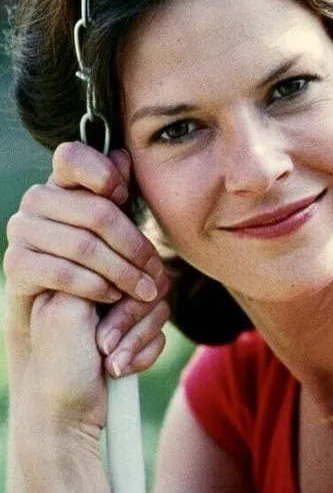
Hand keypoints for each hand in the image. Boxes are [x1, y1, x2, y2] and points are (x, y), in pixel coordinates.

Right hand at [4, 141, 169, 395]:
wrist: (72, 339)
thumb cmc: (103, 278)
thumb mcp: (117, 238)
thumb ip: (116, 198)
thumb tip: (121, 154)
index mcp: (64, 186)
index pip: (71, 156)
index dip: (100, 171)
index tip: (124, 198)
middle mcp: (38, 203)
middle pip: (96, 211)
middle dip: (134, 245)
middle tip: (157, 274)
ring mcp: (22, 233)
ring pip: (84, 243)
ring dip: (122, 272)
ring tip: (144, 291)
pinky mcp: (16, 267)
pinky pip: (63, 271)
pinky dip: (95, 287)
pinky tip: (112, 298)